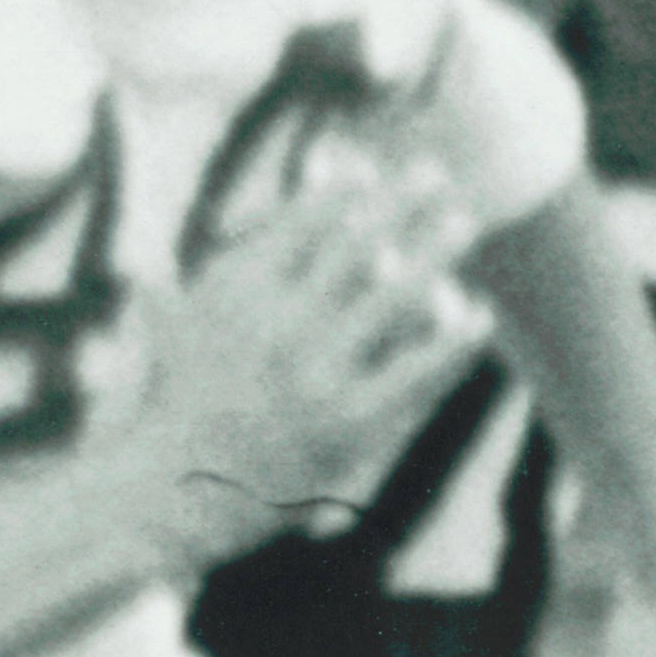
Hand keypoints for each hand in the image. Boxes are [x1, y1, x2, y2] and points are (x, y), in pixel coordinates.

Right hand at [127, 161, 483, 562]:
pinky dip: (454, 341)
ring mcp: (319, 371)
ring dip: (436, 252)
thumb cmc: (175, 402)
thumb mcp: (174, 320)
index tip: (373, 167)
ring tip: (464, 222)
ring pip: (394, 297)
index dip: (344, 190)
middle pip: (357, 245)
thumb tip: (191, 236)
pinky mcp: (351, 421)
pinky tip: (480, 316)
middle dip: (400, 202)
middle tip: (437, 173)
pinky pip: (418, 371)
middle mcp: (279, 321)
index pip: (302, 221)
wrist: (177, 488)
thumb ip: (197, 268)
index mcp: (235, 288)